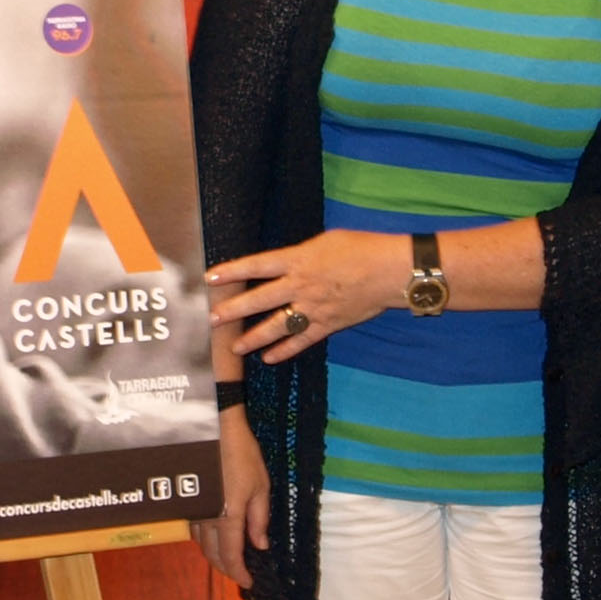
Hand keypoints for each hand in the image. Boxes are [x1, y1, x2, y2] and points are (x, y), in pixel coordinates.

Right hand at [195, 409, 270, 584]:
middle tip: (240, 572)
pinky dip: (207, 540)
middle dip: (227, 568)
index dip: (239, 573)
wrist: (213, 428)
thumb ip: (260, 519)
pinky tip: (216, 537)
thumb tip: (260, 545)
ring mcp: (194, 510)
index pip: (231, 556)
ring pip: (202, 544)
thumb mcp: (260, 486)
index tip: (249, 583)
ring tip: (230, 557)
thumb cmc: (241, 454)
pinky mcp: (187, 500)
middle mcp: (206, 519)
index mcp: (228, 517)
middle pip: (213, 555)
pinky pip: (195, 529)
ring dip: (216, 554)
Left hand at [206, 230, 410, 358]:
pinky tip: (269, 358)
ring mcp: (313, 307)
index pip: (256, 265)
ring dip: (254, 337)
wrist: (391, 270)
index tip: (210, 278)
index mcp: (298, 259)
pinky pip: (301, 341)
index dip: (231, 271)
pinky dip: (284, 350)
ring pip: (276, 325)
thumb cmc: (361, 248)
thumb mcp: (324, 241)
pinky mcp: (328, 324)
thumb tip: (282, 263)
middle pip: (259, 299)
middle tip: (212, 319)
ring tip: (235, 347)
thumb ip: (299, 255)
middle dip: (233, 310)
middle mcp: (301, 285)